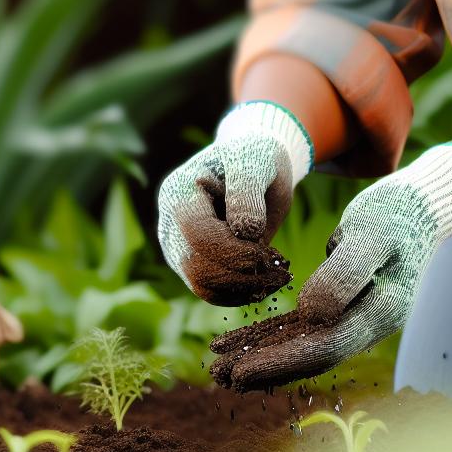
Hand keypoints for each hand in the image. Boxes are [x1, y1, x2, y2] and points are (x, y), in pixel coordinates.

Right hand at [158, 102, 314, 305]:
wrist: (254, 167)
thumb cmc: (255, 159)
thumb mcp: (255, 162)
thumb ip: (247, 192)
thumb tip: (247, 232)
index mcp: (177, 193)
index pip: (198, 236)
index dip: (236, 252)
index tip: (273, 256)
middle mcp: (169, 224)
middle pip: (196, 267)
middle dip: (243, 275)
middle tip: (282, 271)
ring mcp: (176, 247)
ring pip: (202, 286)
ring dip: (244, 288)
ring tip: (278, 274)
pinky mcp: (191, 266)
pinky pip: (210, 293)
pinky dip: (241, 293)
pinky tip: (267, 279)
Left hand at [209, 143, 451, 390]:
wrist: (420, 205)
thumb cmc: (396, 213)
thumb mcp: (371, 235)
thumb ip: (345, 275)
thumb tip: (312, 316)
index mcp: (380, 312)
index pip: (326, 348)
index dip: (282, 363)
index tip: (241, 371)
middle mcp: (369, 324)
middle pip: (311, 355)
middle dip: (265, 368)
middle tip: (218, 375)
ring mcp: (355, 317)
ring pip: (302, 344)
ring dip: (261, 355)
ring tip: (220, 365)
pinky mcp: (340, 306)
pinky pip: (300, 326)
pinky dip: (269, 334)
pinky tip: (236, 340)